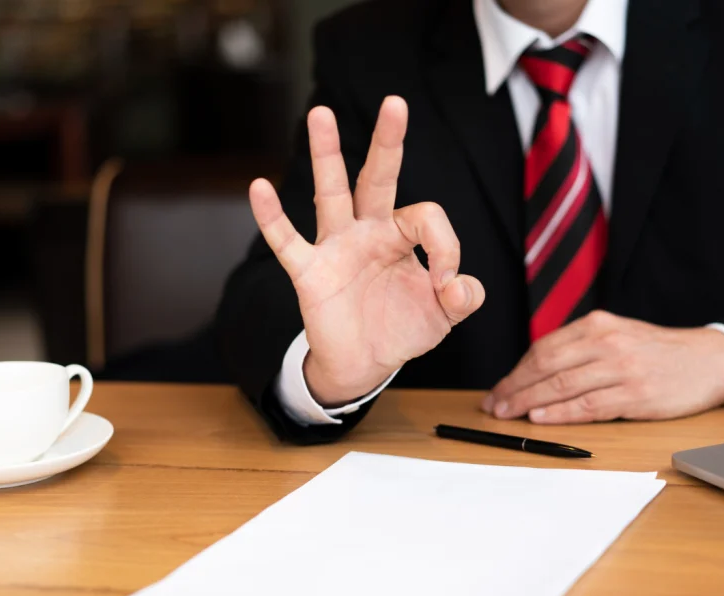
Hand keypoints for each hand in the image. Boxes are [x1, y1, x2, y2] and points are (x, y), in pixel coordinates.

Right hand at [249, 96, 484, 405]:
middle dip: (387, 142)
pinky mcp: (310, 272)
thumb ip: (464, 297)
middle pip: (377, 177)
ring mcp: (336, 247)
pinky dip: (272, 217)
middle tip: (396, 103)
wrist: (365, 364)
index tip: (447, 284)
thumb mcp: (444, 314)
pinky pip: (287, 241)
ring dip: (327, 154)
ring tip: (321, 114)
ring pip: (330, 192)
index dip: (445, 248)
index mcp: (401, 235)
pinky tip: (259, 188)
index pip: (426, 217)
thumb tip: (460, 285)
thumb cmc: (401, 329)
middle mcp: (367, 230)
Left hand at [483, 311, 723, 423]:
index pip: (543, 348)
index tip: (499, 389)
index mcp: (597, 325)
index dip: (515, 371)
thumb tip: (535, 373)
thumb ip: (580, 348)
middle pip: (546, 366)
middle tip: (495, 405)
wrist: (709, 361)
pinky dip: (560, 413)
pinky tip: (541, 418)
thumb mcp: (617, 335)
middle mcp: (606, 343)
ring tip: (509, 415)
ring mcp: (621, 369)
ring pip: (562, 386)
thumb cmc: (656, 352)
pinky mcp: (635, 395)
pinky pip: (588, 406)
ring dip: (529, 403)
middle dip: (514, 388)